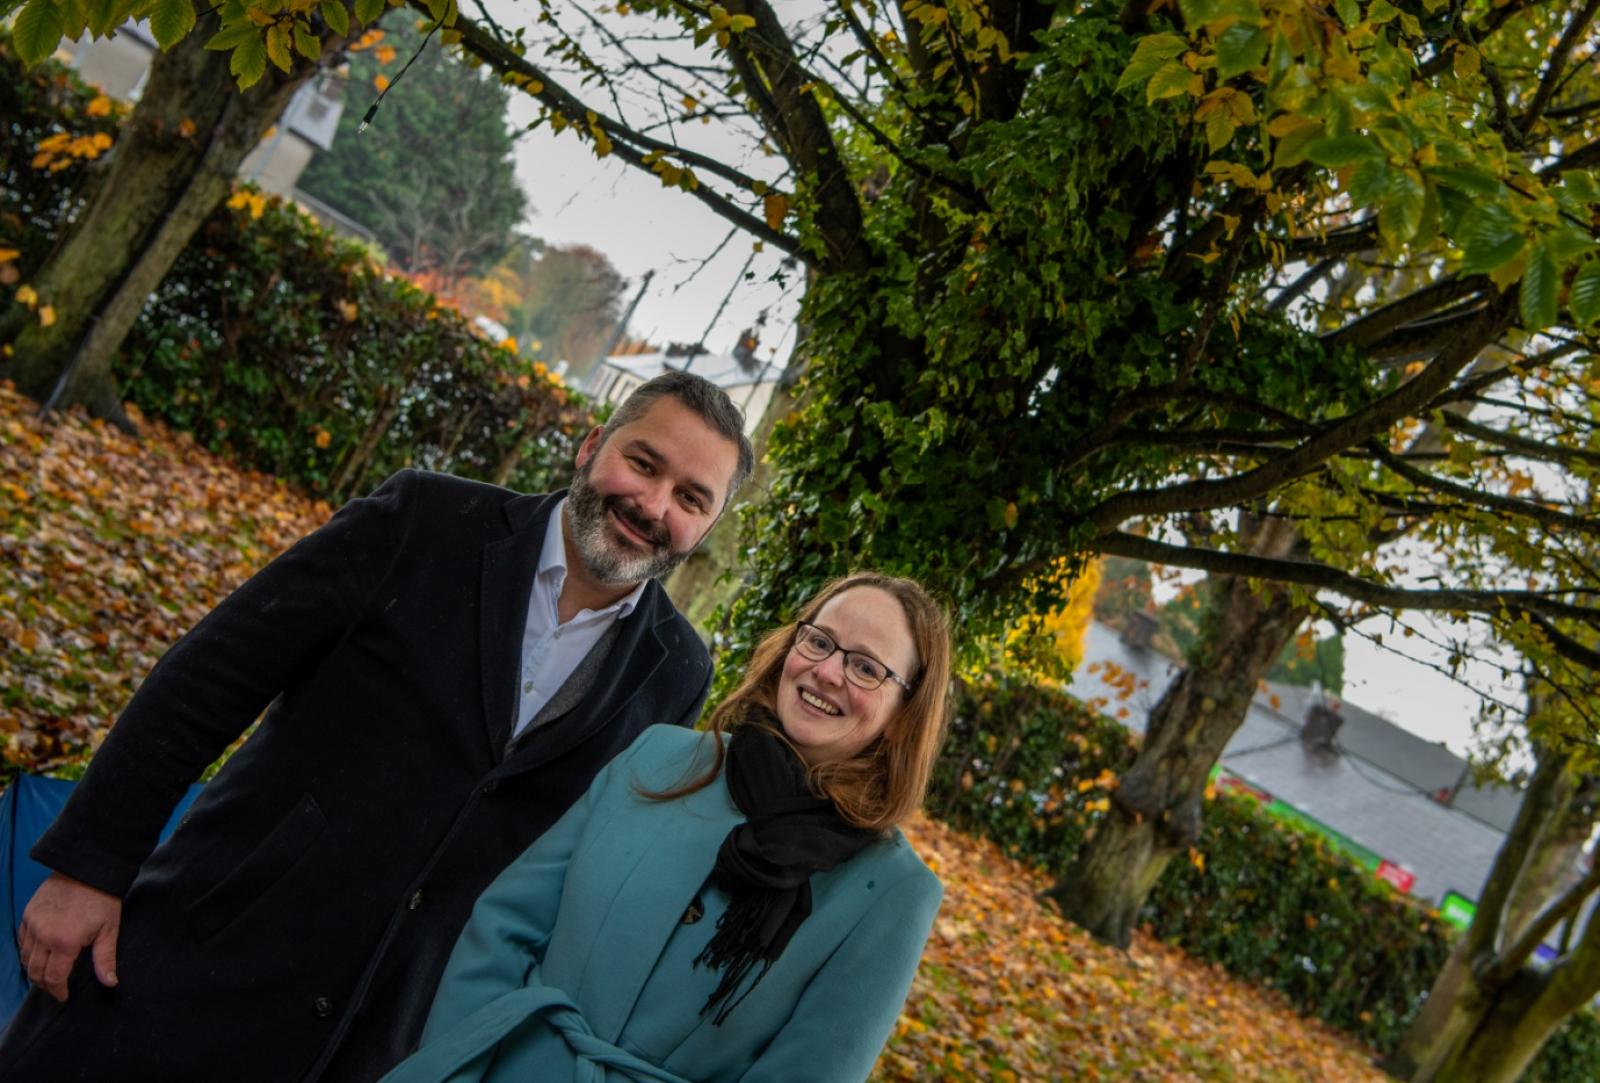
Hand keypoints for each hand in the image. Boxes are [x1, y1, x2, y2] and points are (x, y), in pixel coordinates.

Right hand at [17, 872, 121, 1001]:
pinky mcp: (28, 914)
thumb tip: (110, 983)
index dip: (58, 991)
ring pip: (26, 958)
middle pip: (36, 972)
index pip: (54, 978)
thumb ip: (105, 959)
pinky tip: (39, 955)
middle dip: (45, 984)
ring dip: (34, 970)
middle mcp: (43, 935)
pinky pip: (22, 941)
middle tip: (55, 987)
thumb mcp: (109, 930)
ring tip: (47, 974)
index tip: (63, 996)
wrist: (88, 868)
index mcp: (64, 942)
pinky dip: (28, 952)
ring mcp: (32, 924)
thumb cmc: (103, 899)